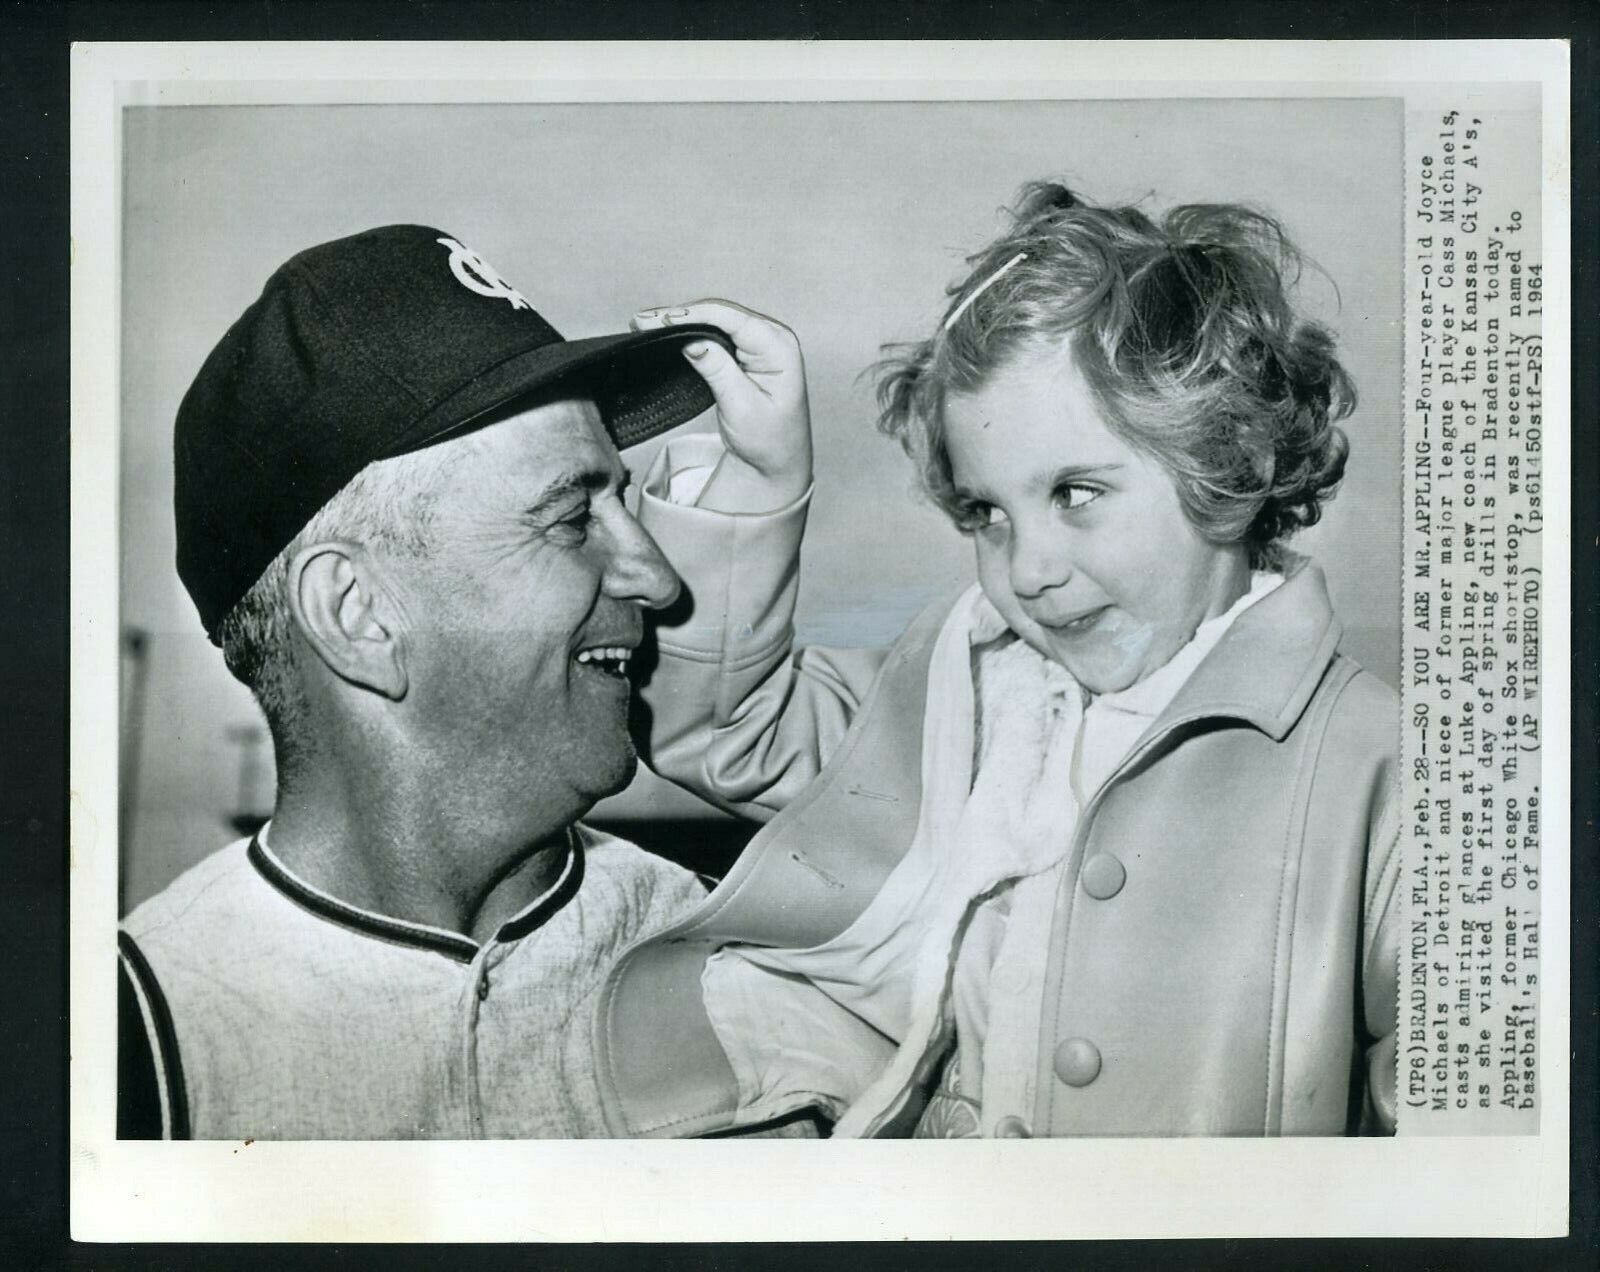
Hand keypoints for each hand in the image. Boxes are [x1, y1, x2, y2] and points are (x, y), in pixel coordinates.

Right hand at [631, 299, 812, 513]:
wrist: (776, 461)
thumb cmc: (768, 439)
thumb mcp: (741, 407)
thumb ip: (718, 370)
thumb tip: (691, 341)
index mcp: (779, 348)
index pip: (732, 319)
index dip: (694, 315)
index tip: (661, 319)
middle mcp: (772, 337)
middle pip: (721, 314)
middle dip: (682, 315)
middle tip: (642, 320)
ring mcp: (759, 342)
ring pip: (715, 320)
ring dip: (683, 321)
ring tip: (647, 323)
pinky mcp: (746, 351)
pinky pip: (715, 333)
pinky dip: (690, 332)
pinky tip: (667, 332)